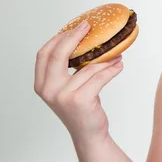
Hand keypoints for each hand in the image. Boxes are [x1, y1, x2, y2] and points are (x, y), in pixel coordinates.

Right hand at [34, 20, 124, 145]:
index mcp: (42, 84)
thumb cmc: (81, 108)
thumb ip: (70, 69)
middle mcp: (48, 89)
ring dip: (105, 57)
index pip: (44, 53)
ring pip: (87, 67)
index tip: (75, 27)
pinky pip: (99, 77)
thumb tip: (87, 41)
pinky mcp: (80, 100)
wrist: (88, 134)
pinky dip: (111, 69)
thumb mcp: (68, 87)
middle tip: (89, 26)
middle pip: (59, 54)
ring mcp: (63, 95)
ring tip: (116, 52)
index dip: (59, 37)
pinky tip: (119, 65)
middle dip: (75, 36)